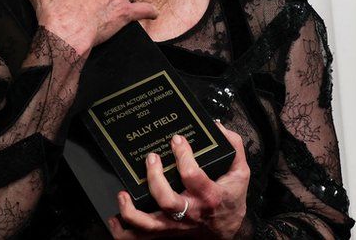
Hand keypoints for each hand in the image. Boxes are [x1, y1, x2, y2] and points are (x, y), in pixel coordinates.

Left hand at [108, 122, 249, 238]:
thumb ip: (233, 147)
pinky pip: (140, 238)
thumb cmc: (231, 199)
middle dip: (155, 179)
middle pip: (168, 201)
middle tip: (151, 159)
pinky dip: (123, 231)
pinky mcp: (166, 233)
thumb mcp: (240, 172)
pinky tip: (114, 218)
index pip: (193, 176)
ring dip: (132, 211)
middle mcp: (190, 213)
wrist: (228, 231)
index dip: (183, 155)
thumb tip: (216, 126)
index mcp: (209, 196)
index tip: (177, 140)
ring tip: (123, 194)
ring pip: (150, 225)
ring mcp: (176, 225)